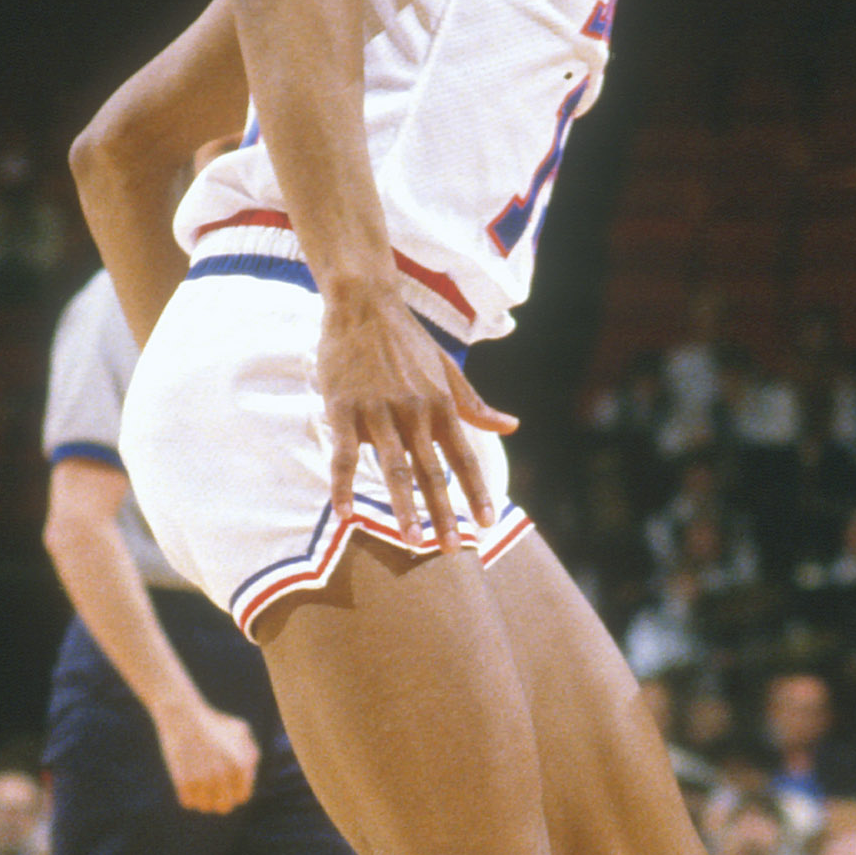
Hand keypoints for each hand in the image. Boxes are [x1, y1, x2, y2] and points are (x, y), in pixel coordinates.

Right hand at [154, 698, 260, 815]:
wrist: (182, 715)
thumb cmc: (212, 722)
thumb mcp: (240, 731)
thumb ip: (250, 753)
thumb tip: (248, 775)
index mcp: (242, 765)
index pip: (241, 797)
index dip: (233, 794)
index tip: (224, 788)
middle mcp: (226, 775)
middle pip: (224, 807)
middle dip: (218, 801)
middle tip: (209, 792)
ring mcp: (205, 779)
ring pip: (205, 807)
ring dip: (202, 801)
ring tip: (197, 788)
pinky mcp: (184, 781)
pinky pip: (188, 803)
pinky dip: (187, 798)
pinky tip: (185, 786)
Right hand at [315, 291, 517, 551]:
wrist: (364, 304)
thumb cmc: (408, 342)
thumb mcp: (449, 371)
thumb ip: (475, 405)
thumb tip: (512, 426)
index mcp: (442, 405)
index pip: (466, 458)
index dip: (478, 492)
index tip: (488, 524)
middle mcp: (415, 411)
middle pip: (433, 472)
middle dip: (446, 513)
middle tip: (454, 550)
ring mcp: (378, 411)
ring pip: (393, 469)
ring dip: (404, 509)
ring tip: (413, 543)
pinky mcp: (343, 408)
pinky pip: (344, 455)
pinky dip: (343, 486)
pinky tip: (345, 515)